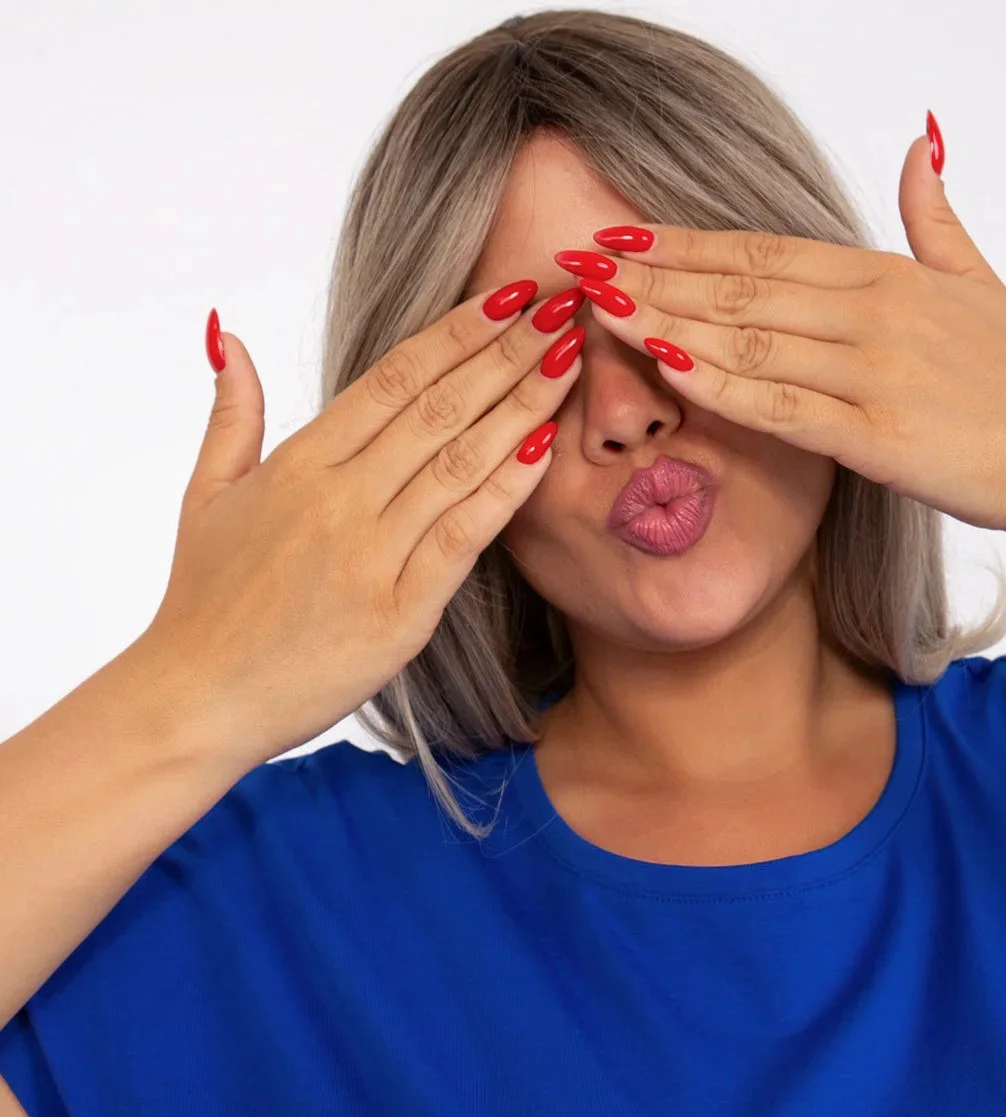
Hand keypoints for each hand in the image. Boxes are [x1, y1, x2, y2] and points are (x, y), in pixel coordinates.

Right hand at [146, 283, 586, 766]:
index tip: (511, 296)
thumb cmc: (206, 602)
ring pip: (460, 462)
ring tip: (571, 361)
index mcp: (300, 462)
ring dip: (522, 407)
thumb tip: (229, 336)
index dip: (459, 330)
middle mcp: (340, 498)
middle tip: (566, 307)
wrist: (200, 697)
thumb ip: (232, 414)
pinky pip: (464, 537)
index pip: (395, 376)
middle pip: (440, 406)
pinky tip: (545, 450)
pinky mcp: (400, 612)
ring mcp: (372, 553)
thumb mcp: (208, 493)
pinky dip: (506, 490)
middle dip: (509, 352)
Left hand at [567, 129, 1005, 539]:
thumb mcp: (978, 281)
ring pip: (750, 338)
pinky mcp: (880, 437)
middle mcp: (872, 312)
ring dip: (668, 321)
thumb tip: (920, 143)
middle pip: (742, 284)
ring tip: (598, 309)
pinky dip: (720, 385)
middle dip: (654, 274)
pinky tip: (665, 369)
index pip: (763, 250)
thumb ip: (935, 215)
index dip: (686, 243)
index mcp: (885, 274)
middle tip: (581, 265)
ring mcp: (874, 374)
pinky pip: (782, 407)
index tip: (622, 237)